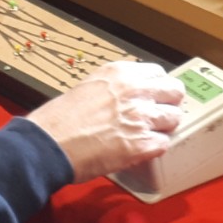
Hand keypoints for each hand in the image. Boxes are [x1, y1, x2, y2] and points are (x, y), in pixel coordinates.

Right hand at [26, 61, 185, 180]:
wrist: (48, 145)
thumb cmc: (60, 119)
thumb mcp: (90, 85)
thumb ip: (116, 86)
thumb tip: (132, 94)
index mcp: (121, 73)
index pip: (160, 74)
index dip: (157, 88)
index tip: (153, 96)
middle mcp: (135, 91)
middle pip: (175, 92)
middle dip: (168, 104)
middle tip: (158, 115)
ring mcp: (141, 118)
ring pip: (174, 119)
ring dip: (162, 127)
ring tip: (146, 134)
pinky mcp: (142, 144)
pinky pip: (164, 144)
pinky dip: (153, 148)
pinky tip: (139, 150)